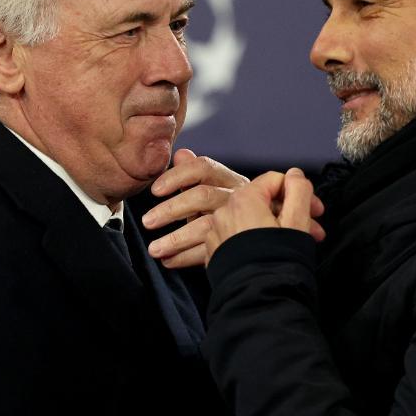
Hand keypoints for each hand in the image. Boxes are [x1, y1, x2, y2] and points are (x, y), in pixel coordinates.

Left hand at [143, 149, 248, 267]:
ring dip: (176, 239)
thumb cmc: (240, 210)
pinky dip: (186, 257)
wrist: (269, 237)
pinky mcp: (238, 245)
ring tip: (154, 250)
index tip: (155, 191)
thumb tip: (180, 154)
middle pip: (203, 196)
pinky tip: (170, 261)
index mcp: (230, 180)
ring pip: (206, 226)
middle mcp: (237, 196)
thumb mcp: (219, 190)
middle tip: (147, 222)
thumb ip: (196, 174)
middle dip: (171, 210)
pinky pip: (210, 251)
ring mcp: (240, 220)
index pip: (203, 168)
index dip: (177, 176)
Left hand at [204, 168, 324, 264]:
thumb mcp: (297, 220)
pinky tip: (270, 254)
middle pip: (262, 201)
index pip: (276, 180)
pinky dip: (254, 241)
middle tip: (311, 231)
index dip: (300, 193)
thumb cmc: (279, 260)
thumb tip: (295, 174)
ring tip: (293, 245)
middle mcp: (224, 211)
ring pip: (250, 220)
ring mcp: (216, 233)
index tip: (316, 212)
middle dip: (290, 213)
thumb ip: (298, 191)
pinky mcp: (214, 253)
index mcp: (244, 198)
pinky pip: (237, 237)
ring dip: (274, 228)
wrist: (258, 300)